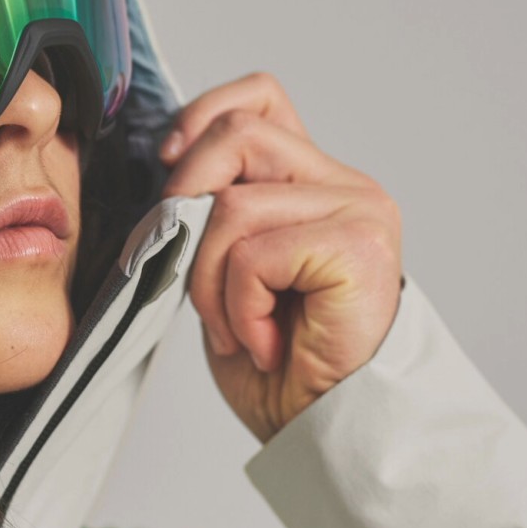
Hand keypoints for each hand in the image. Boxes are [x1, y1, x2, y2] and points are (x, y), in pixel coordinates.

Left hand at [158, 73, 402, 444]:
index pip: (259, 97)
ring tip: (239, 328)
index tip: (168, 165)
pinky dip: (239, 306)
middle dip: (186, 207)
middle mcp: (345, 185)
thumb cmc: (278, 363)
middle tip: (192, 280)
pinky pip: (254, 253)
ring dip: (210, 282)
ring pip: (231, 206)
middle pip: (236, 136)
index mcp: (312, 182)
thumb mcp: (227, 273)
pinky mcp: (359, 245)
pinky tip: (265, 342)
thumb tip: (168, 172)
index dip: (202, 117)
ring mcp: (358, 210)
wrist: (324, 429)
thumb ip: (213, 214)